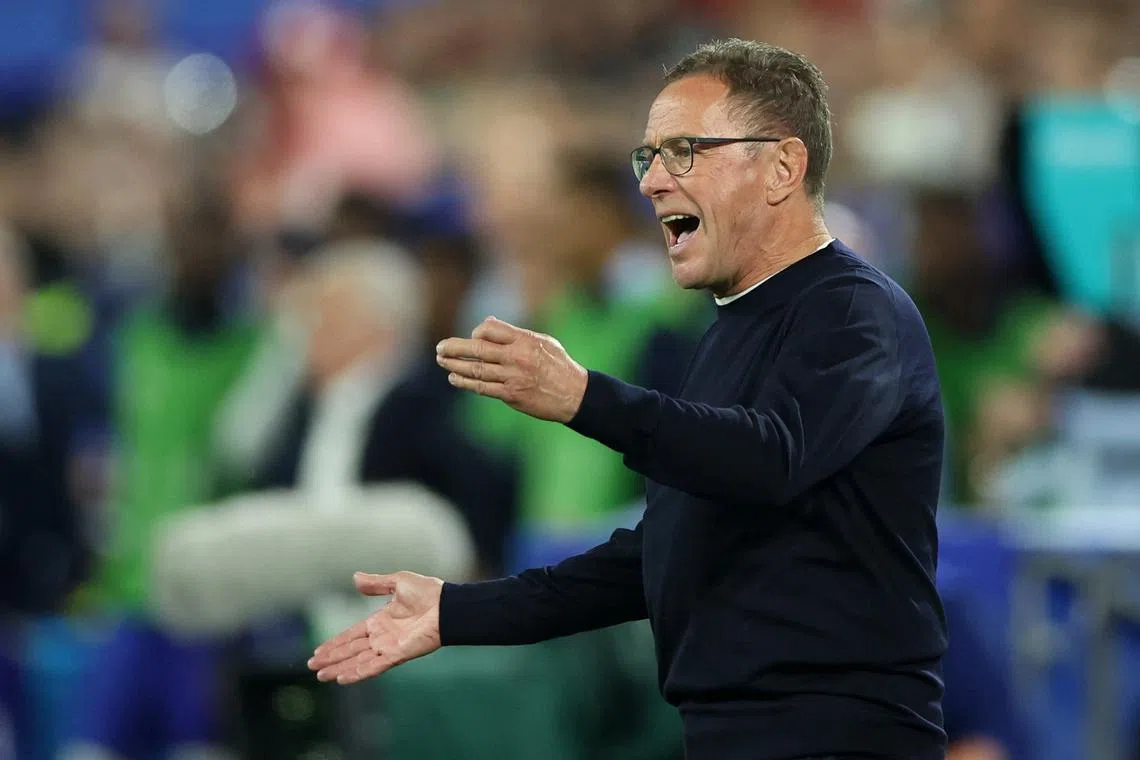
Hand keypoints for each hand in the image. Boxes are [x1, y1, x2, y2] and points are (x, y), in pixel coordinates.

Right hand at [307, 571, 442, 684]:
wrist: (447, 605)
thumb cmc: (428, 592)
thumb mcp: (398, 582)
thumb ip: (376, 584)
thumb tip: (354, 578)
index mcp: (379, 621)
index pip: (350, 635)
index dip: (334, 643)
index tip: (318, 651)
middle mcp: (381, 637)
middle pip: (350, 650)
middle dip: (330, 659)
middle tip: (312, 667)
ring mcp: (388, 648)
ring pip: (357, 661)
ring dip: (339, 668)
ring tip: (320, 676)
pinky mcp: (397, 655)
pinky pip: (373, 667)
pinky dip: (358, 673)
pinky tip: (342, 679)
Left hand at [436, 317, 588, 422]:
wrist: (575, 395)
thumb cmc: (559, 365)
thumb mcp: (542, 341)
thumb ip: (514, 333)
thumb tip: (486, 323)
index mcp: (524, 340)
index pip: (490, 329)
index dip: (477, 332)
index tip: (473, 338)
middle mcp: (517, 357)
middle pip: (477, 349)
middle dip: (454, 348)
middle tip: (439, 348)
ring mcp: (513, 377)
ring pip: (476, 370)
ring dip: (455, 366)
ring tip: (442, 361)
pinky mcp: (511, 395)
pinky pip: (482, 388)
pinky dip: (465, 382)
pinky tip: (454, 378)